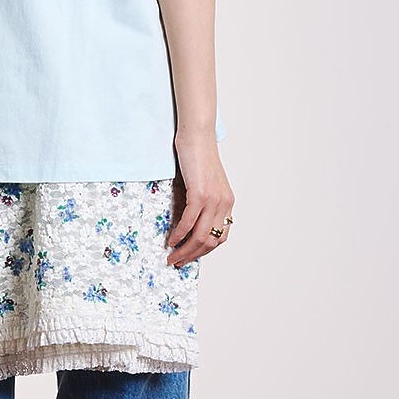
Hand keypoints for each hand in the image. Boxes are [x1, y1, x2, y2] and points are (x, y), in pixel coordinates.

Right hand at [166, 136, 234, 265]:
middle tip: (177, 262)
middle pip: (210, 241)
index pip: (220, 237)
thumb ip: (201, 204)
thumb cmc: (198, 157)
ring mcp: (213, 200)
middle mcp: (224, 204)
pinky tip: (170, 240)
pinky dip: (179, 234)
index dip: (204, 251)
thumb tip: (187, 225)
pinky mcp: (200, 194)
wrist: (198, 137)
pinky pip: (189, 222)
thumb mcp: (204, 185)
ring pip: (201, 236)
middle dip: (192, 256)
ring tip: (172, 256)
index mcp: (227, 203)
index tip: (190, 257)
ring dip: (185, 250)